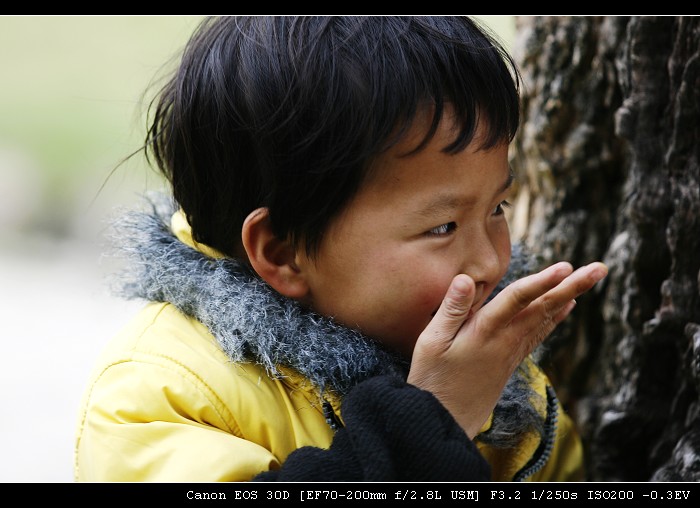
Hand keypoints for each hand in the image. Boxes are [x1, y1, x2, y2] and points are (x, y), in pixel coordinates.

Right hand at [407, 261, 607, 438]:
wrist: (444, 421)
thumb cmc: (432, 379)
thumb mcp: (431, 342)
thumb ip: (450, 310)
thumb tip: (465, 279)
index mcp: (484, 332)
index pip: (517, 300)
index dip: (541, 281)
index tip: (566, 266)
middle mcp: (505, 340)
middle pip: (542, 308)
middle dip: (571, 286)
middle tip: (600, 267)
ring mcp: (510, 352)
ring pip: (545, 319)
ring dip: (570, 296)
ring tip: (591, 278)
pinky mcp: (510, 361)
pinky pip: (539, 334)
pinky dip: (555, 317)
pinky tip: (567, 306)